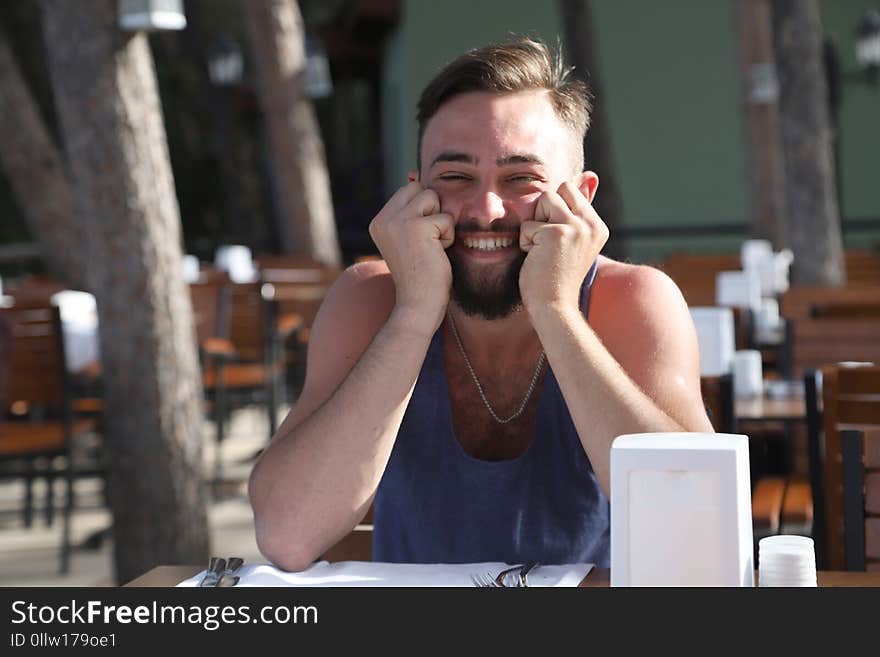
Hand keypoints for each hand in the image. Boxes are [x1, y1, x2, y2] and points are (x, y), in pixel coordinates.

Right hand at [368, 182, 454, 331]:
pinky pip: (446, 217)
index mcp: (379, 221)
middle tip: (428, 242)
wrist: (418, 304)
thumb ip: (410, 209)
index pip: (409, 191)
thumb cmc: (420, 274)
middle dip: (432, 212)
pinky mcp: (416, 227)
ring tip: (432, 247)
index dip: (424, 209)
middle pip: (421, 189)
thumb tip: (414, 173)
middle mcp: (384, 219)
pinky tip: (437, 254)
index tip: (423, 236)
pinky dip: (448, 236)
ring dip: (441, 223)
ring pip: (434, 198)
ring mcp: (398, 222)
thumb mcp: (410, 237)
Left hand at [518, 181, 608, 315]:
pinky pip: (528, 224)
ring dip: (535, 225)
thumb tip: (589, 173)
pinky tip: (537, 260)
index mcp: (598, 226)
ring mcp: (577, 228)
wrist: (553, 308)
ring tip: (542, 250)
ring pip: (543, 199)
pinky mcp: (557, 233)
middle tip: (547, 243)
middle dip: (544, 213)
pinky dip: (526, 242)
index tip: (555, 241)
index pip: (570, 190)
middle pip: (559, 189)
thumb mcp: (571, 240)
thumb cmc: (555, 277)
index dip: (553, 212)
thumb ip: (578, 209)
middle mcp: (592, 224)